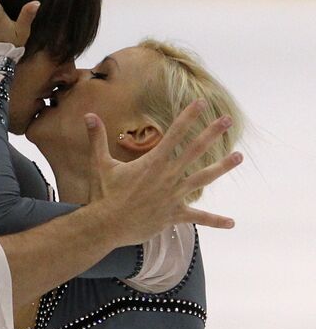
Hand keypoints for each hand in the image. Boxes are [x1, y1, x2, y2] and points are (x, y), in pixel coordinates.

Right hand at [84, 105, 241, 240]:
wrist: (106, 225)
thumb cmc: (102, 195)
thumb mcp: (98, 164)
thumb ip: (97, 138)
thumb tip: (88, 115)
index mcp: (153, 162)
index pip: (174, 134)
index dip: (188, 117)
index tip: (201, 103)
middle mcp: (168, 176)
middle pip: (195, 150)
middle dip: (212, 133)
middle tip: (227, 119)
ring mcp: (174, 195)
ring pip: (203, 178)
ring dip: (222, 167)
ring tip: (239, 157)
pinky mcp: (173, 215)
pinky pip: (198, 217)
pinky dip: (215, 220)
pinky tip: (231, 223)